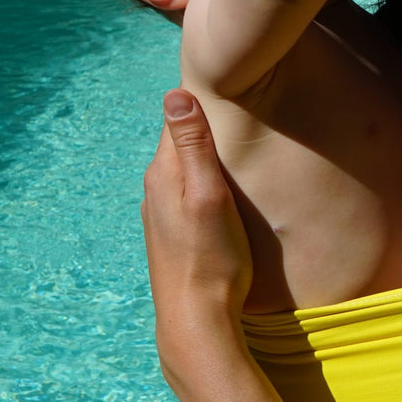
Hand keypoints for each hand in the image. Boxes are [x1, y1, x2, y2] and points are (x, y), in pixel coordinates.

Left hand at [142, 90, 252, 352]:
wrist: (197, 319)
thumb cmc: (211, 258)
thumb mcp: (209, 196)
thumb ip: (194, 146)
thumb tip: (176, 93)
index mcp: (164, 173)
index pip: (179, 118)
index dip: (204, 99)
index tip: (232, 82)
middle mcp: (156, 188)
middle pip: (182, 142)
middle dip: (207, 126)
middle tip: (244, 108)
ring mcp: (162, 212)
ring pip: (186, 168)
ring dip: (207, 155)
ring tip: (238, 143)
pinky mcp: (173, 231)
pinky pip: (188, 191)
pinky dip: (205, 180)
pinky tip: (226, 188)